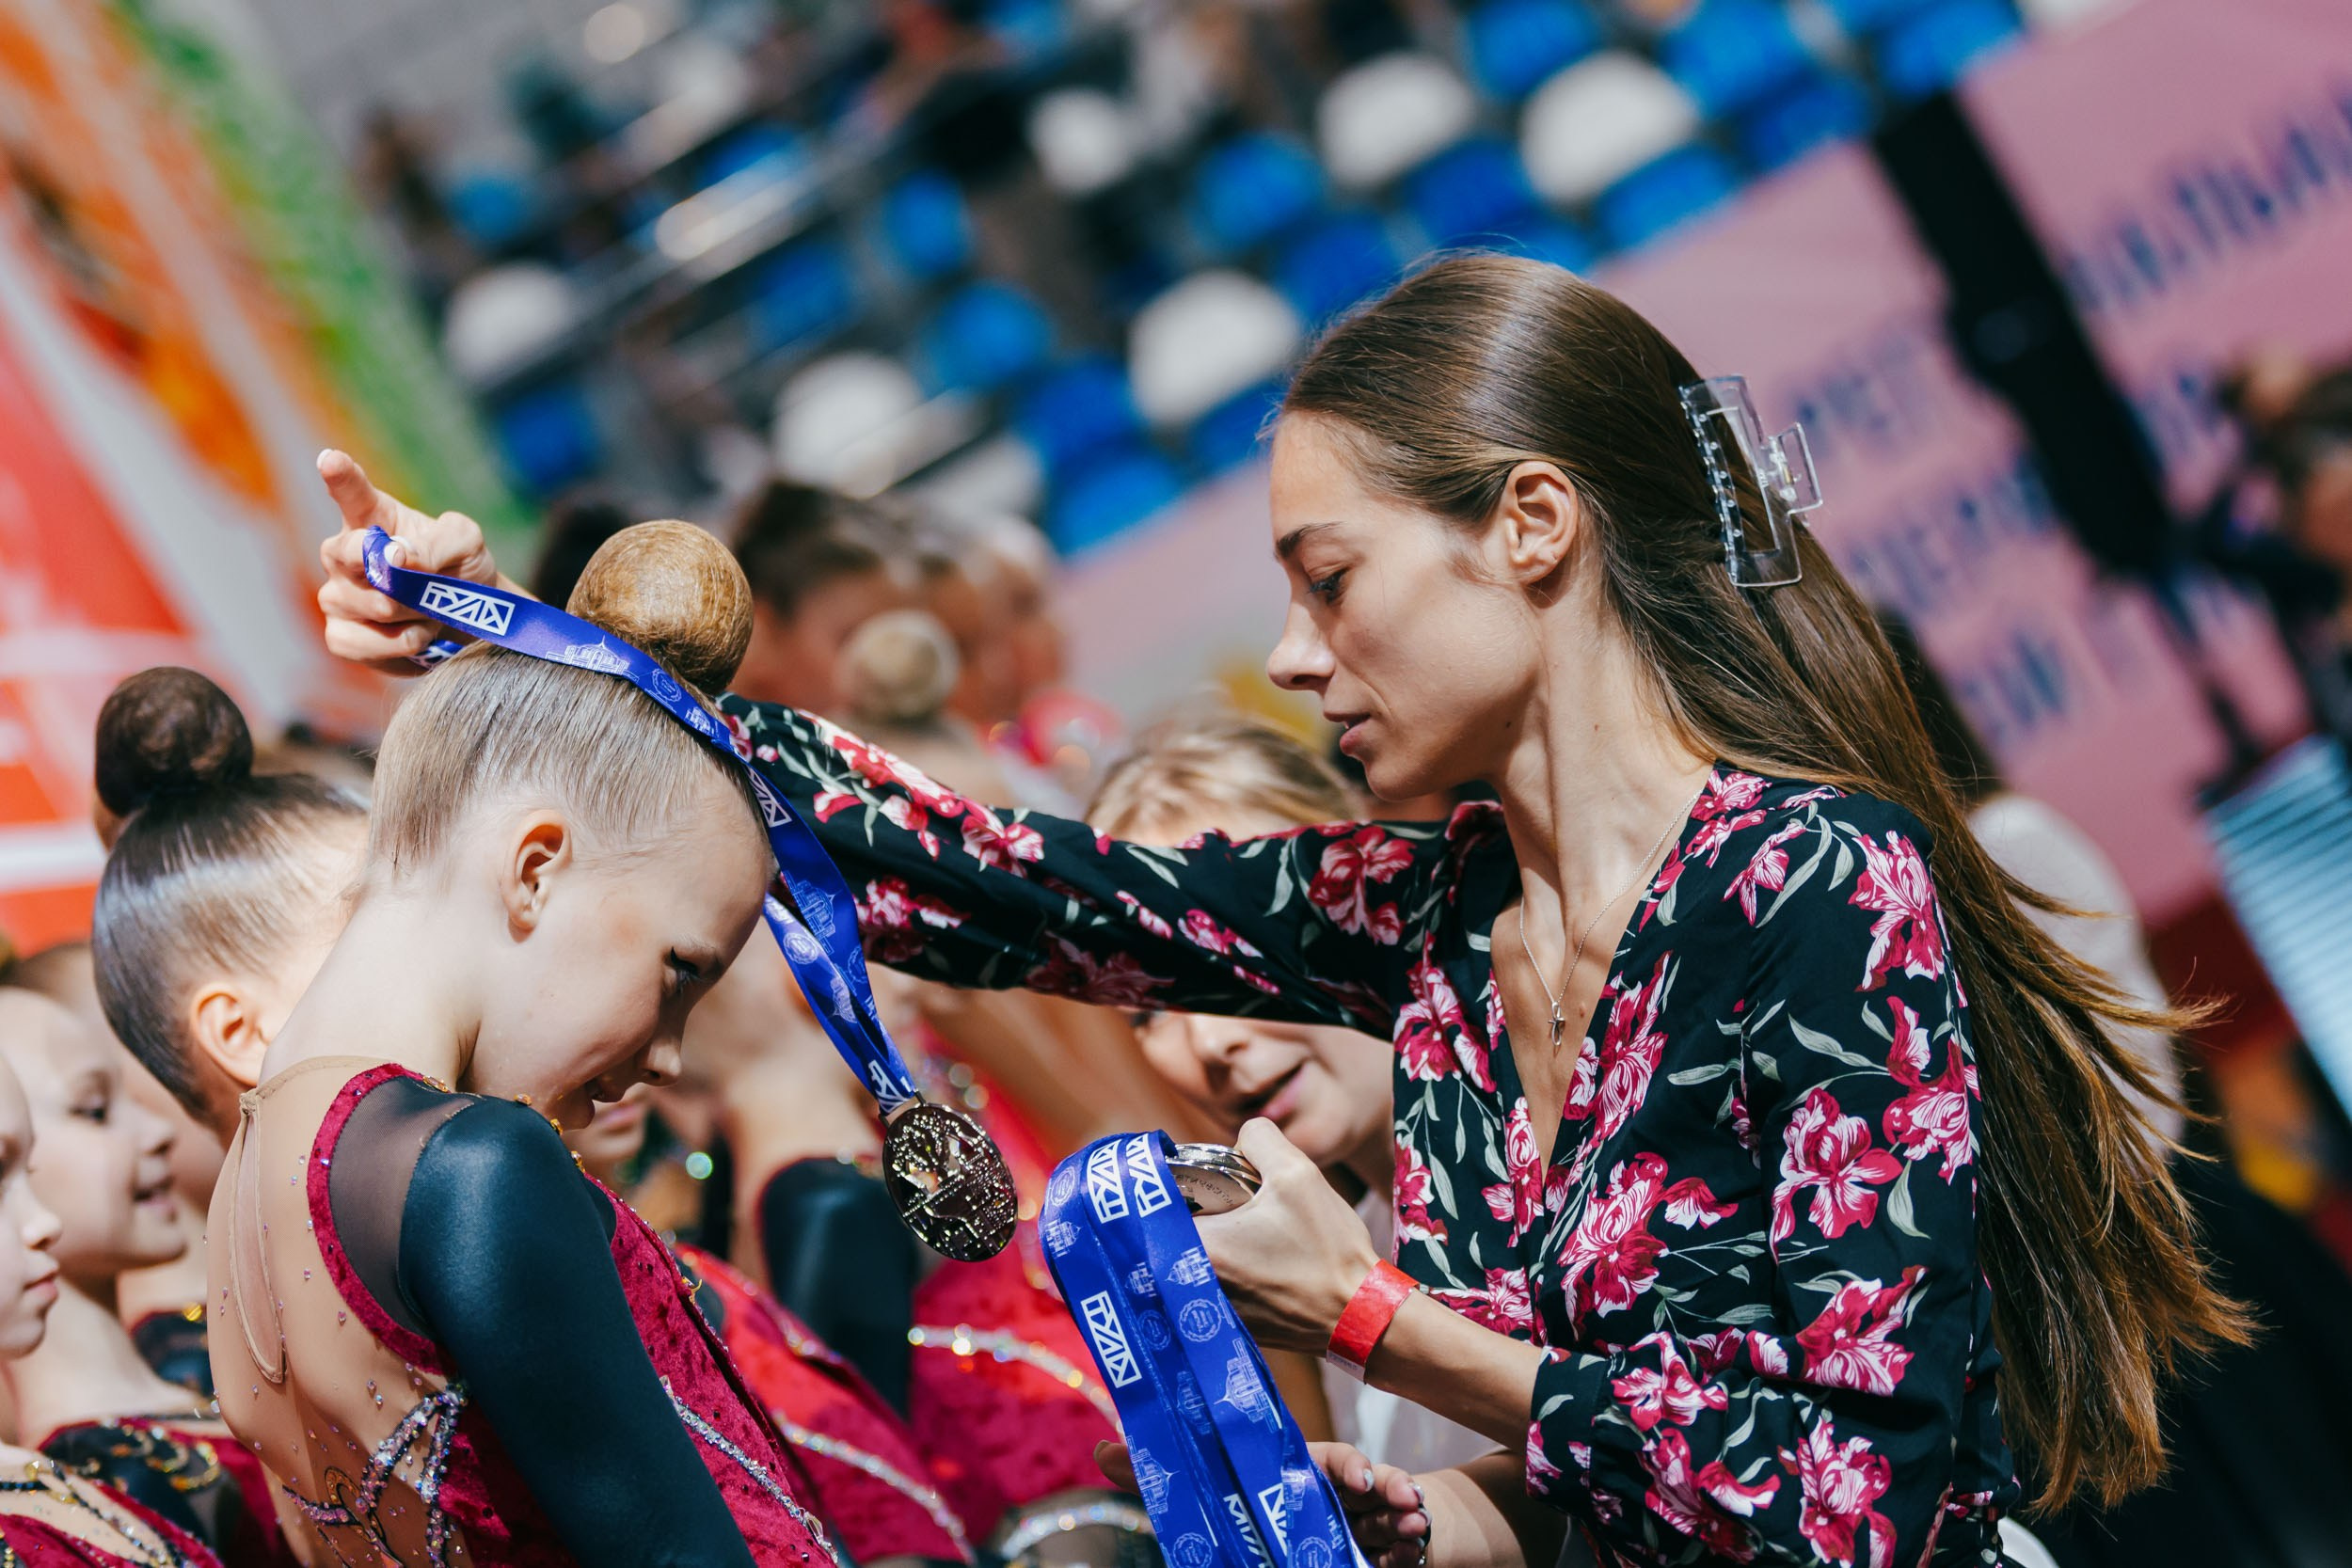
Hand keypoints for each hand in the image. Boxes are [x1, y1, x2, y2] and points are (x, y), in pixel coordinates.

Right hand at [314, 449, 510, 672]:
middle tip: (412, 575)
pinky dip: (400, 643)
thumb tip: (399, 556)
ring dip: (413, 611)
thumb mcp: (466, 544)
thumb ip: (438, 541)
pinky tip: (418, 634)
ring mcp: (338, 594)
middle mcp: (344, 553)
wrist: (469, 622)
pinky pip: (361, 641)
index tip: (331, 460)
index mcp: (373, 517)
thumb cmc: (462, 570)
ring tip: (431, 609)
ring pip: (370, 604)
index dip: (340, 476)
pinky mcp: (343, 636)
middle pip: (346, 552)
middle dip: (382, 566)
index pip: (351, 492)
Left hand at [1098, 1441, 1431, 1567]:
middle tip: (1408, 1502)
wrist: (1339, 1535)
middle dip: (1391, 1489)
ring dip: (1406, 1520)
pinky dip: (1409, 1549)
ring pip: (1390, 1514)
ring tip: (1417, 1529)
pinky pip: (1399, 1548)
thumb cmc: (1261, 1509)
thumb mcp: (1213, 1497)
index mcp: (1303, 1472)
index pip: (1332, 1461)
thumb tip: (1101, 1453)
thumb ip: (1160, 1479)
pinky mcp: (1380, 1548)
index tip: (1364, 1480)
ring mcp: (1363, 1519)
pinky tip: (1414, 1550)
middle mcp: (1338, 1491)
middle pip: (1369, 1485)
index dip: (1352, 1465)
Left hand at [1194, 1119, 1381, 1353]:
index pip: (1160, 1205)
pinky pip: (1214, 1284)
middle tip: (1234, 1200)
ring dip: (1216, 1240)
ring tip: (1255, 1233)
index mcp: (1199, 1248)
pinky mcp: (1229, 1326)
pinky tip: (1265, 1261)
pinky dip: (1231, 1268)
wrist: (1361, 1318)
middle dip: (1200, 1209)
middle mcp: (1192, 1287)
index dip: (1179, 1181)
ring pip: (1194, 1258)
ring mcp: (1210, 1312)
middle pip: (1174, 1231)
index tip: (1206, 1175)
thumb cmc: (1329, 1248)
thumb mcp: (1297, 1173)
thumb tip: (1241, 1139)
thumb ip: (1258, 1138)